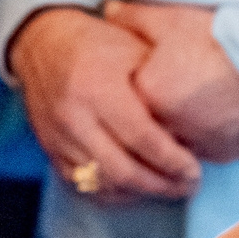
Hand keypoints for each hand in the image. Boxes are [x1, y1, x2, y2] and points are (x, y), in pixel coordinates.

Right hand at [8, 7, 201, 201]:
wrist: (43, 44)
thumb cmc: (98, 44)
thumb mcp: (134, 48)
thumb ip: (160, 84)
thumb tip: (190, 123)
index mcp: (98, 88)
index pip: (141, 138)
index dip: (171, 161)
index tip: (195, 170)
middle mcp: (74, 117)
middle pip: (122, 170)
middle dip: (161, 185)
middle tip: (188, 187)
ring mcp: (58, 137)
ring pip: (103, 183)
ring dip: (140, 193)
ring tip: (168, 189)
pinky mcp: (49, 149)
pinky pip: (83, 185)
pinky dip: (113, 193)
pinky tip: (136, 189)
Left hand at [105, 0, 238, 162]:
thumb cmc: (217, 42)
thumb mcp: (170, 21)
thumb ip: (133, 18)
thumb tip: (108, 11)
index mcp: (145, 99)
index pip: (122, 101)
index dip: (134, 85)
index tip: (146, 74)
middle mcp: (165, 131)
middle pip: (148, 127)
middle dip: (154, 112)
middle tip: (172, 88)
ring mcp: (195, 148)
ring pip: (176, 143)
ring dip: (180, 129)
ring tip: (195, 103)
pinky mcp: (224, 155)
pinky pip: (205, 150)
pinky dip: (207, 136)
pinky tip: (215, 114)